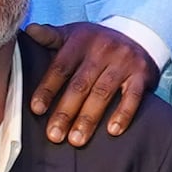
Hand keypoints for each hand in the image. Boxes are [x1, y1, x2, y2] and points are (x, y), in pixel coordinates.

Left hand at [29, 22, 155, 149]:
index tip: (37, 109)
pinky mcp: (141, 74)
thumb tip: (29, 31)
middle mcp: (102, 50)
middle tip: (54, 135)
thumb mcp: (73, 33)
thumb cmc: (96, 41)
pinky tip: (112, 131)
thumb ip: (50, 36)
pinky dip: (123, 114)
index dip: (48, 88)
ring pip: (103, 93)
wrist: (138, 33)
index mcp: (80, 40)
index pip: (61, 67)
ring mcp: (123, 62)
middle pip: (80, 84)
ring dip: (89, 119)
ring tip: (76, 140)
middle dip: (66, 111)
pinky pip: (132, 96)